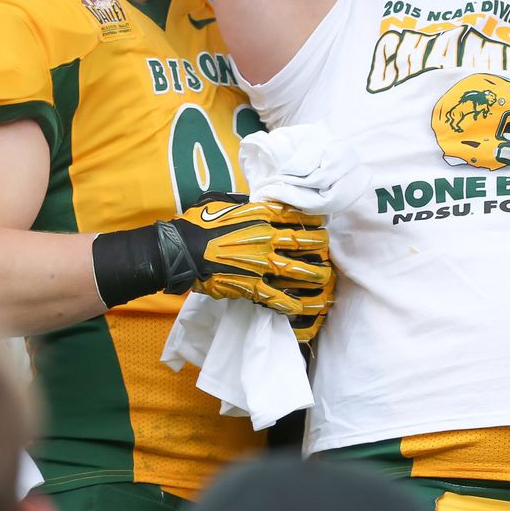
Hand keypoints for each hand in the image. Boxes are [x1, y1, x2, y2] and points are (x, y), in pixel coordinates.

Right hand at [170, 195, 334, 336]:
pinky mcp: (251, 285)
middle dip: (320, 245)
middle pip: (304, 241)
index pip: (295, 215)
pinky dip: (291, 303)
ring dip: (315, 274)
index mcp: (260, 215)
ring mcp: (261, 263)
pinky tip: (300, 307)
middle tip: (327, 249)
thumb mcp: (224, 203)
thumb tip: (251, 204)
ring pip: (298, 269)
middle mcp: (266, 238)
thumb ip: (244, 205)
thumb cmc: (198, 223)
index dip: (312, 219)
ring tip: (325, 278)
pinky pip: (277, 296)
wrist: (182, 250)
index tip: (321, 222)